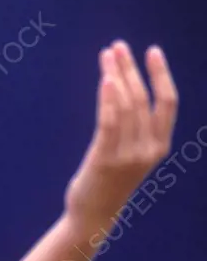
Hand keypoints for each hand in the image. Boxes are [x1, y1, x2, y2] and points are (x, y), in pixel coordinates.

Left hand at [64, 41, 178, 232]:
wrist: (93, 214)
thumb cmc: (108, 181)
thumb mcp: (129, 154)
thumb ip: (134, 129)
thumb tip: (124, 91)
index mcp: (159, 146)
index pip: (168, 103)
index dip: (161, 74)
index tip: (152, 51)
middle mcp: (148, 150)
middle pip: (143, 98)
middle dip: (131, 68)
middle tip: (118, 46)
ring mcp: (128, 156)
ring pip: (126, 106)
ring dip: (116, 76)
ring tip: (106, 55)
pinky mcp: (105, 160)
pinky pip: (110, 123)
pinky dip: (108, 100)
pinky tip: (104, 80)